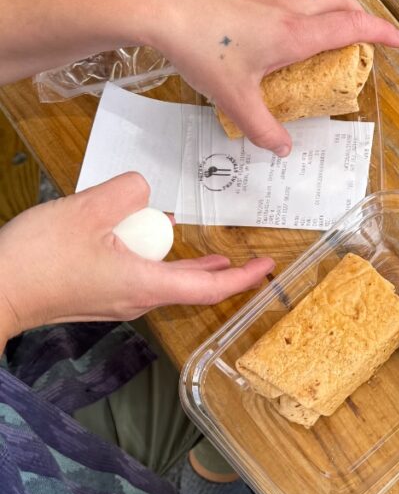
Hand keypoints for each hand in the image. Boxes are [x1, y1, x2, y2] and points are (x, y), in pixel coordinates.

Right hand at [0, 173, 272, 344]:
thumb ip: (128, 192)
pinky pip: (137, 277)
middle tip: (242, 255)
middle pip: (189, 284)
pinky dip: (148, 257)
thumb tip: (143, 191)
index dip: (243, 278)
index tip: (266, 267)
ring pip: (162, 279)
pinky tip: (140, 237)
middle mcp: (137, 300)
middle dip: (216, 269)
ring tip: (196, 242)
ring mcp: (117, 303)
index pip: (209, 287)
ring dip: (178, 259)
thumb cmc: (37, 259)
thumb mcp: (88, 208)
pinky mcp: (98, 299)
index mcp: (144, 284)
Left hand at [151, 0, 398, 154]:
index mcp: (295, 33)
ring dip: (334, 9)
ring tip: (332, 33)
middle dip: (362, 16)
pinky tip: (287, 28)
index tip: (398, 41)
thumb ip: (263, 128)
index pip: (351, 27)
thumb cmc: (200, 49)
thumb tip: (283, 149)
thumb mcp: (235, 99)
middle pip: (341, 1)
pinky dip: (305, 8)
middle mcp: (289, 9)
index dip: (380, 33)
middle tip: (368, 37)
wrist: (161, 9)